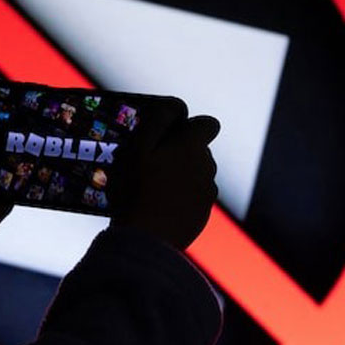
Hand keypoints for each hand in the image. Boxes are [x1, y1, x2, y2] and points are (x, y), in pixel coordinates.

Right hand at [111, 108, 219, 250]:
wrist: (147, 238)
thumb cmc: (137, 189)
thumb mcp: (138, 147)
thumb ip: (159, 120)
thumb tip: (178, 106)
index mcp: (194, 147)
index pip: (208, 124)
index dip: (190, 125)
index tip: (167, 136)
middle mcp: (207, 167)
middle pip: (198, 150)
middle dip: (180, 151)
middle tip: (150, 164)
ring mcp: (207, 193)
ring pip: (196, 174)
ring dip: (180, 175)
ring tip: (151, 188)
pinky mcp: (201, 215)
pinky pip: (192, 198)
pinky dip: (180, 198)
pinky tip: (158, 206)